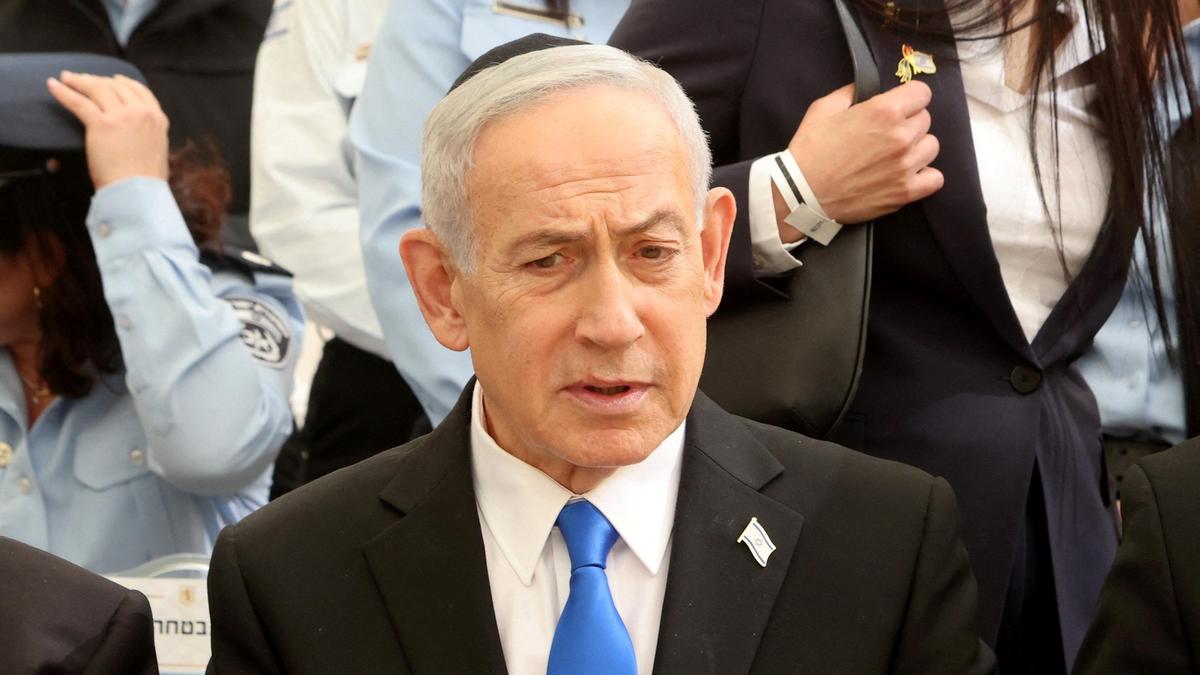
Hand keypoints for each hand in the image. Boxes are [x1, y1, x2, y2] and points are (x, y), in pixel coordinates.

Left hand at [46, 71, 168, 189]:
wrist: (138, 192)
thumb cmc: (145, 180)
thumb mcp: (157, 150)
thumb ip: (148, 135)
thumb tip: (136, 134)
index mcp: (157, 120)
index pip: (140, 91)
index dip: (125, 82)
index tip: (114, 79)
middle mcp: (141, 113)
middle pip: (116, 87)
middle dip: (98, 80)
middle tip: (83, 79)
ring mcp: (122, 117)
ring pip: (98, 89)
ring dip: (79, 81)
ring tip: (66, 78)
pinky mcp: (102, 124)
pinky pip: (79, 102)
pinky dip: (64, 92)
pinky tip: (54, 86)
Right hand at [786, 81, 942, 224]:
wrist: (801, 194)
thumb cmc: (809, 152)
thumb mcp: (823, 109)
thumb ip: (851, 92)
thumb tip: (864, 88)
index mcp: (883, 111)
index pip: (922, 92)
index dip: (909, 97)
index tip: (900, 106)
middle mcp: (900, 136)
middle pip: (925, 120)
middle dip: (909, 123)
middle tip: (887, 134)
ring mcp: (905, 166)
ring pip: (931, 146)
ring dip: (917, 148)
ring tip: (896, 155)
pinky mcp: (904, 192)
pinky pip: (935, 179)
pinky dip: (925, 176)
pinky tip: (907, 174)